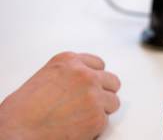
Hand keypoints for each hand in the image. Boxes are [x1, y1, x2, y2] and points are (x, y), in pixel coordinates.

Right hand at [0, 52, 120, 139]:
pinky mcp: (98, 117)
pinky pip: (105, 121)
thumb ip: (67, 76)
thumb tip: (79, 84)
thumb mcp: (44, 78)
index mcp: (68, 61)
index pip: (98, 64)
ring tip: (82, 117)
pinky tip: (77, 128)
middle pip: (112, 81)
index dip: (95, 77)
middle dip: (104, 92)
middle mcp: (85, 75)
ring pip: (113, 102)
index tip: (92, 85)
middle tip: (92, 103)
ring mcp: (94, 95)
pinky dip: (95, 127)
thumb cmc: (21, 110)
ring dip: (102, 110)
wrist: (18, 131)